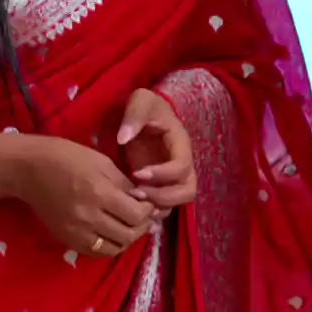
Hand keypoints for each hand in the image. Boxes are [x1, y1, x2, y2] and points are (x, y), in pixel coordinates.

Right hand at [0, 134, 154, 256]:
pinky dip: (108, 245)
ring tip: (129, 226)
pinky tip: (111, 233)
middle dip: (141, 227)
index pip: (136, 215)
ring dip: (127, 239)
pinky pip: (95, 251)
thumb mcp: (101, 162)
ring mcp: (76, 232)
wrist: (29, 169)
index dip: (148, 211)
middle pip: (128, 235)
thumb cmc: (66, 157)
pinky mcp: (67, 239)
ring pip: (113, 248)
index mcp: (99, 193)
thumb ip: (123, 184)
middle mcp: (89, 217)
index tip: (148, 203)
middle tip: (143, 217)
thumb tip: (142, 199)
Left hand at [117, 88, 197, 211]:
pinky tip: (131, 206)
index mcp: (181, 144)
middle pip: (187, 191)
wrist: (145, 114)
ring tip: (132, 201)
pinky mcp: (162, 186)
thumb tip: (123, 138)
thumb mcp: (141, 100)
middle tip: (136, 194)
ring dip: (157, 206)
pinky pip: (164, 206)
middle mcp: (183, 164)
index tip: (136, 173)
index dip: (162, 174)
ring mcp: (173, 178)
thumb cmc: (146, 106)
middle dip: (163, 197)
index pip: (181, 167)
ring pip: (177, 203)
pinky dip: (151, 211)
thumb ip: (134, 115)